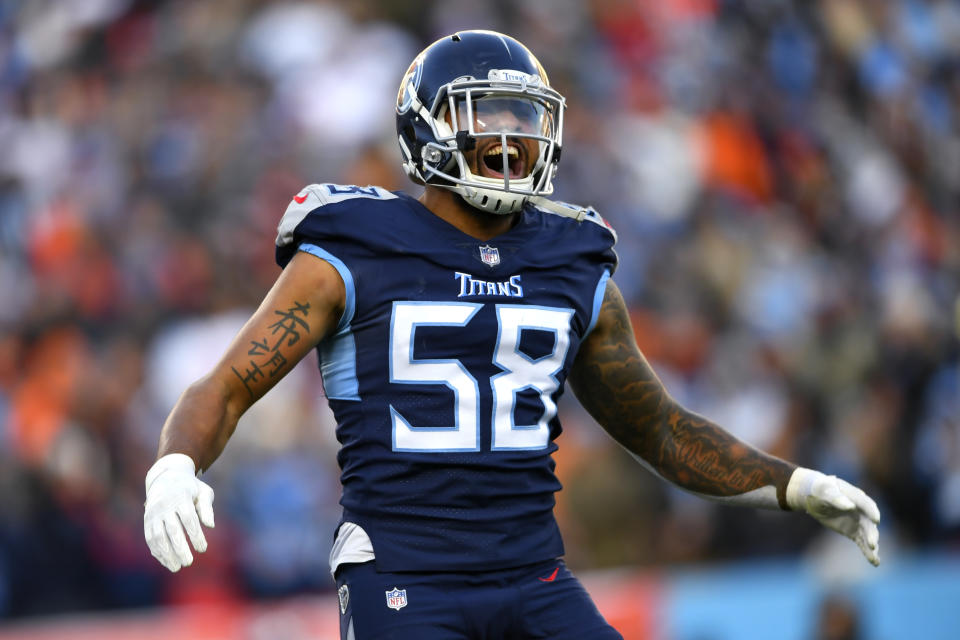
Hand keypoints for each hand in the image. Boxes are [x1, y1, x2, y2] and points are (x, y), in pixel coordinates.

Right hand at [143, 453, 214, 571]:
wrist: (165, 477)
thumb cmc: (190, 488)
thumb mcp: (203, 492)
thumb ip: (207, 508)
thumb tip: (210, 526)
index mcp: (181, 497)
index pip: (189, 519)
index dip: (195, 535)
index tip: (203, 549)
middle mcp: (165, 505)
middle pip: (172, 529)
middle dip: (180, 548)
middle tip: (189, 563)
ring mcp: (153, 513)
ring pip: (158, 536)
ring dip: (166, 553)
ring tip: (177, 567)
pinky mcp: (147, 520)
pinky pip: (150, 538)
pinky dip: (157, 552)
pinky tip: (167, 562)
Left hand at [786, 467, 880, 565]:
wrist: (814, 496)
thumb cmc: (820, 490)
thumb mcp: (824, 491)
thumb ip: (836, 498)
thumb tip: (850, 506)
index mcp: (855, 496)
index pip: (866, 504)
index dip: (871, 511)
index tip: (876, 520)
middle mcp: (861, 510)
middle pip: (869, 523)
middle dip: (871, 534)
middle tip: (872, 544)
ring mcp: (858, 522)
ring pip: (868, 534)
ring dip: (872, 546)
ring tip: (875, 558)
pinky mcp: (854, 531)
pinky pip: (862, 542)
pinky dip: (868, 551)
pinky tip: (875, 562)